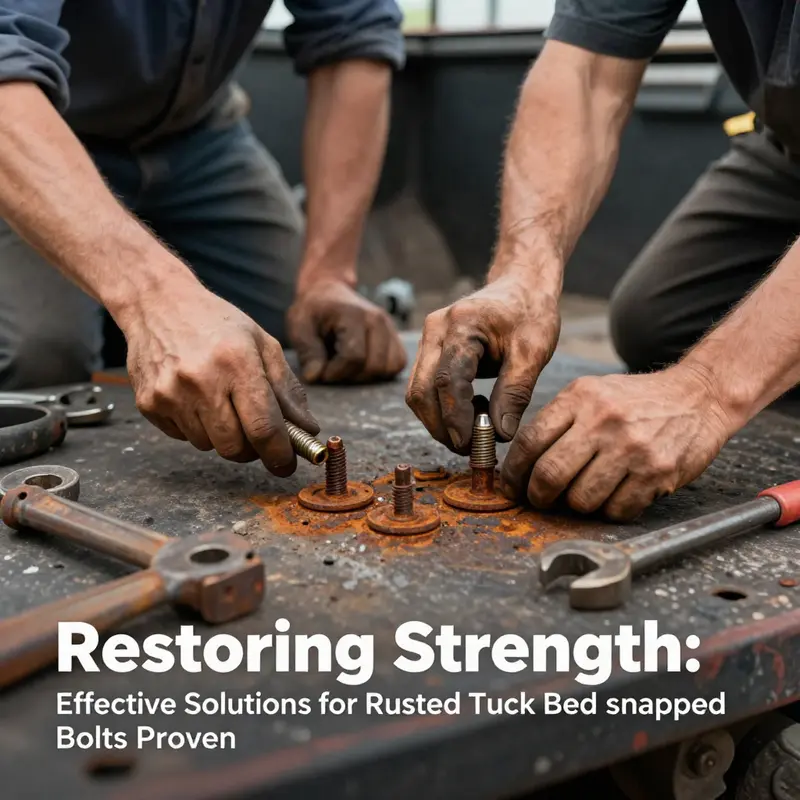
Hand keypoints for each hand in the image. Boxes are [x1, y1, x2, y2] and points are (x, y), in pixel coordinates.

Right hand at [123, 283, 317, 475]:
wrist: (157, 302)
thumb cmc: (217, 322)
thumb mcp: (263, 344)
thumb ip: (288, 390)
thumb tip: (307, 430)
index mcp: (236, 363)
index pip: (263, 428)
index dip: (279, 454)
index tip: (286, 464)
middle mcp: (200, 381)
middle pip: (235, 447)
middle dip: (252, 450)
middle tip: (257, 434)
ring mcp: (170, 394)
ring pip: (208, 446)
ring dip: (223, 436)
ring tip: (221, 402)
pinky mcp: (149, 404)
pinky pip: (183, 437)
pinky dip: (197, 428)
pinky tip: (196, 398)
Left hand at [286, 279, 406, 383]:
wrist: (328, 293)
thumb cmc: (312, 311)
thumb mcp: (299, 326)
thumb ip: (307, 350)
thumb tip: (315, 376)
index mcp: (353, 314)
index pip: (354, 357)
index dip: (335, 372)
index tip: (321, 371)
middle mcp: (377, 320)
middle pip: (373, 366)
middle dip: (350, 376)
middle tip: (333, 368)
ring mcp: (390, 328)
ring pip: (389, 368)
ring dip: (366, 375)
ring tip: (348, 366)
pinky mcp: (396, 337)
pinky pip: (398, 364)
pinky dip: (381, 371)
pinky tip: (363, 365)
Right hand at [405, 274, 559, 452]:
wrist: (521, 286)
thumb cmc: (530, 313)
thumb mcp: (534, 352)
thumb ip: (515, 393)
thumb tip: (499, 434)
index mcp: (462, 325)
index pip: (447, 381)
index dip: (455, 418)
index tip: (469, 444)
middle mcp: (436, 329)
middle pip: (421, 390)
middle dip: (441, 427)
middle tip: (471, 449)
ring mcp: (428, 338)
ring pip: (417, 392)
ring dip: (440, 421)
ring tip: (477, 429)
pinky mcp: (429, 349)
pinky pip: (424, 387)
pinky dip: (442, 408)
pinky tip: (471, 412)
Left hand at [500, 365, 737, 520]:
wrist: (698, 396)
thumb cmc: (635, 400)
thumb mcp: (591, 392)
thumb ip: (557, 420)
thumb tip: (521, 463)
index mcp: (580, 398)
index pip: (530, 442)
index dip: (514, 472)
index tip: (512, 486)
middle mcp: (604, 420)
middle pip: (550, 475)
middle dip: (538, 496)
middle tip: (540, 500)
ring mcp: (632, 448)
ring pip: (581, 499)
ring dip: (576, 505)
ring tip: (583, 493)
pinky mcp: (656, 472)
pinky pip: (616, 510)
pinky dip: (609, 511)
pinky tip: (614, 495)